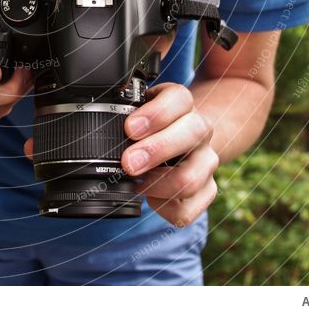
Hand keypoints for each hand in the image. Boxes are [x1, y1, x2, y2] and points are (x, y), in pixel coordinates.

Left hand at [122, 82, 218, 226]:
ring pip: (193, 177)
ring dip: (159, 185)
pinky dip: (166, 207)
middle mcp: (200, 129)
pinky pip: (190, 208)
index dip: (156, 114)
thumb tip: (102, 121)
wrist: (185, 136)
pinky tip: (151, 198)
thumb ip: (126, 111)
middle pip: (193, 133)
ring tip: (138, 183)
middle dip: (157, 150)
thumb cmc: (153, 124)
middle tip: (128, 162)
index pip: (179, 99)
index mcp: (182, 103)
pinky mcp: (207, 189)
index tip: (130, 128)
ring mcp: (206, 161)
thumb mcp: (140, 108)